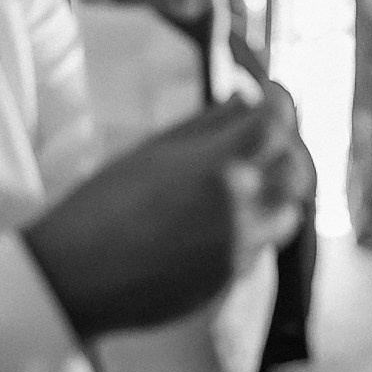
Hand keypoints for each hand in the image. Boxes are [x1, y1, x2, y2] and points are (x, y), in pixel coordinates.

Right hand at [24, 85, 312, 337]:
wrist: (75, 277)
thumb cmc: (102, 205)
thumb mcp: (151, 152)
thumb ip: (206, 125)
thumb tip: (245, 98)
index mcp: (215, 163)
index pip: (275, 122)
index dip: (281, 102)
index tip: (273, 93)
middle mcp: (238, 204)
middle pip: (296, 167)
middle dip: (288, 148)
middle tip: (268, 141)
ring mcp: (238, 245)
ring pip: (289, 212)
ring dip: (278, 195)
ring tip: (252, 184)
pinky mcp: (231, 278)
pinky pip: (261, 246)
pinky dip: (255, 228)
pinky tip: (223, 221)